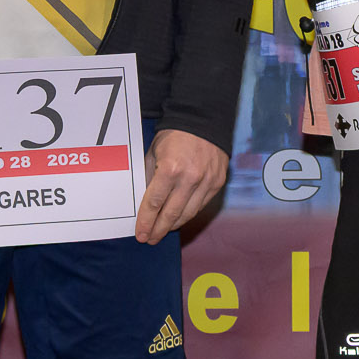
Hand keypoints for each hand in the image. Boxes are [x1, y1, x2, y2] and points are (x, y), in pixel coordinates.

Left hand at [135, 128, 225, 244]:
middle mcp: (190, 178)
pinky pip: (201, 205)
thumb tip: (146, 202)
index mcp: (170, 169)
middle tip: (150, 238)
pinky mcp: (217, 183)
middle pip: (171, 214)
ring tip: (163, 231)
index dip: (146, 221)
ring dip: (174, 225)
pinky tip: (180, 218)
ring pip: (188, 214)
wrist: (203, 119)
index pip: (154, 203)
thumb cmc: (174, 135)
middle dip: (158, 230)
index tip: (141, 233)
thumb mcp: (153, 152)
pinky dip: (189, 213)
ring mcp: (206, 181)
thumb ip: (150, 177)